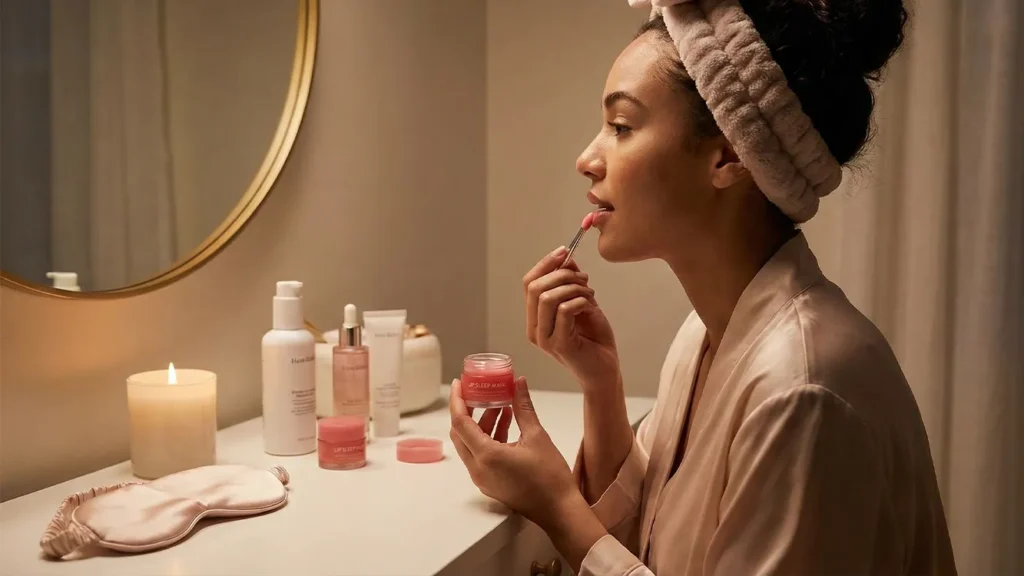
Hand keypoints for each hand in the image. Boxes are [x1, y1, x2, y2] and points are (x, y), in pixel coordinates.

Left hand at [449, 376, 577, 529]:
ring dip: (481, 424)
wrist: (558, 510)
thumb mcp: (537, 436)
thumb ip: (523, 407)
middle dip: (467, 411)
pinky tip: (505, 424)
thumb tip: (518, 382)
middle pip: (460, 434)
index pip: (460, 423)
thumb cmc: (550, 476)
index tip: (459, 383)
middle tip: (477, 392)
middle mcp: (477, 468)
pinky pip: (479, 455)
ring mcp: (482, 478)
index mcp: (486, 456)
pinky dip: (487, 438)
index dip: (458, 400)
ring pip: (470, 444)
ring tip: (499, 406)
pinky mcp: (489, 483)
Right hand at [523, 247, 619, 388]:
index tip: (565, 251)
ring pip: (547, 297)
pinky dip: (580, 301)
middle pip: (534, 287)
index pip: (529, 283)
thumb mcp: (582, 304)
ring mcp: (545, 338)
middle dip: (561, 274)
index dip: (545, 264)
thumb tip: (566, 258)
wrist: (605, 371)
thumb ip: (571, 284)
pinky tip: (591, 306)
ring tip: (590, 293)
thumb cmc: (594, 340)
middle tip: (583, 278)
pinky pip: (565, 310)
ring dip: (573, 288)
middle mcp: (535, 329)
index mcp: (536, 318)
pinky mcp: (559, 345)